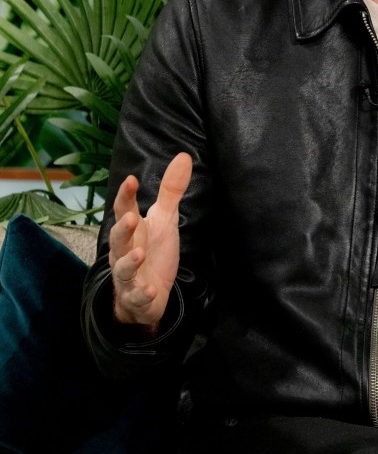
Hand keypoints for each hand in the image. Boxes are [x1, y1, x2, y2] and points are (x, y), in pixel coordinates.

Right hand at [108, 152, 192, 333]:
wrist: (148, 295)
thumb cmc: (154, 251)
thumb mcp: (165, 219)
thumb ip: (171, 190)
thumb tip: (184, 156)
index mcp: (132, 230)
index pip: (124, 209)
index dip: (125, 196)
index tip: (130, 180)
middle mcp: (124, 251)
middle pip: (117, 239)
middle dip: (123, 229)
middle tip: (131, 218)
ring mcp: (128, 276)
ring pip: (122, 269)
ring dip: (130, 261)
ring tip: (140, 253)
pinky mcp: (136, 297)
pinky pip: (136, 296)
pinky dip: (142, 293)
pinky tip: (151, 289)